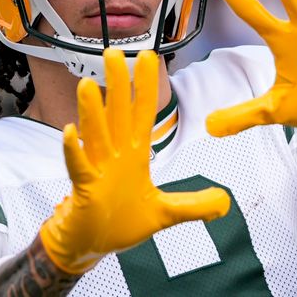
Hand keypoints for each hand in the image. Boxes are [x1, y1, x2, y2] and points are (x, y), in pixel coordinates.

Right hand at [39, 49, 230, 273]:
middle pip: (118, 113)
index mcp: (134, 154)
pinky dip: (74, 150)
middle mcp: (115, 155)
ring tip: (88, 84)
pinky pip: (79, 166)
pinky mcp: (85, 189)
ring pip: (96, 134)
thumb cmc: (122, 222)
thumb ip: (194, 205)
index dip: (145, 86)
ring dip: (92, 110)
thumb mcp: (166, 213)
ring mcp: (99, 169)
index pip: (142, 113)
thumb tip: (225, 203)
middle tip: (113, 52)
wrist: (93, 245)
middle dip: (118, 84)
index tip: (148, 56)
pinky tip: (70, 132)